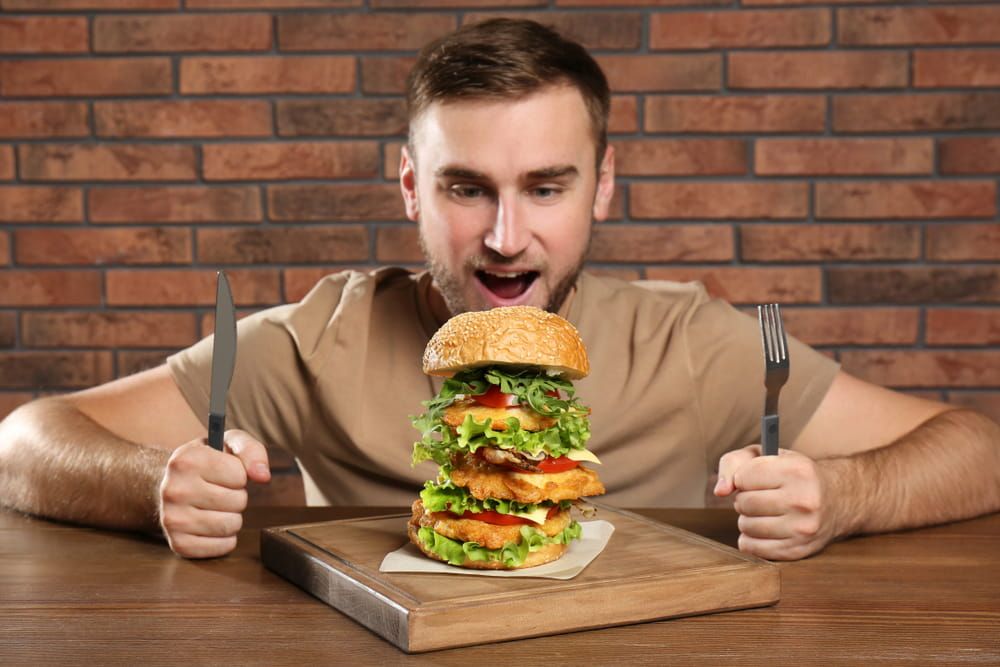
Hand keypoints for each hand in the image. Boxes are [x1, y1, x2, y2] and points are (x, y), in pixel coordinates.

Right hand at [158, 429, 270, 557]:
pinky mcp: (178, 544)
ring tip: (217, 507)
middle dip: (238, 496)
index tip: (225, 472)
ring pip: (231, 525)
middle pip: (237, 501)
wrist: (173, 484)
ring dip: (233, 517)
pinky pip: (222, 547)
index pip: (239, 475)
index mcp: (186, 459)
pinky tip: (213, 525)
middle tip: (221, 491)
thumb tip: (263, 475)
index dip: (239, 474)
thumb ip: (251, 451)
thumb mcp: (228, 443)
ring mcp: (172, 519)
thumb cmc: (208, 461)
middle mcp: (174, 489)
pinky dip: (226, 539)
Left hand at [714, 444, 840, 560]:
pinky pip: (752, 547)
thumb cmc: (793, 474)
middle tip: (760, 496)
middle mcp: (803, 500)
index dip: (742, 477)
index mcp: (797, 470)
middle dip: (744, 498)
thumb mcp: (767, 455)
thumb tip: (720, 490)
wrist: (836, 500)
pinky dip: (750, 539)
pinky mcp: (797, 550)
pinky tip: (764, 529)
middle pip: (744, 503)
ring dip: (747, 519)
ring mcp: (802, 529)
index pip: (744, 476)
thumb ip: (734, 462)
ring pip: (746, 526)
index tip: (753, 478)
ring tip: (764, 512)